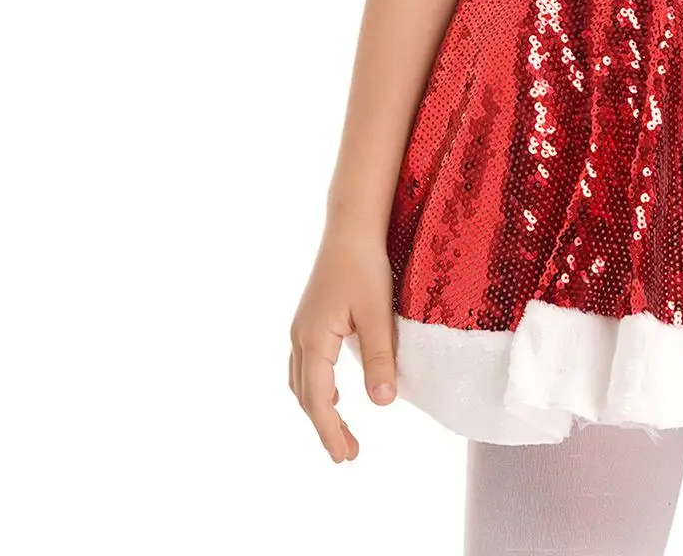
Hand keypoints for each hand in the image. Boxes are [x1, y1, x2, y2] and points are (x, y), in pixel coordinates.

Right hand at [288, 227, 397, 461]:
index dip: (330, 430)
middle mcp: (300, 337)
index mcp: (313, 339)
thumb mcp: (378, 313)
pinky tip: (334, 392)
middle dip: (325, 426)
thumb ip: (379, 358)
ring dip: (319, 408)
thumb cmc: (365, 266)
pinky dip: (316, 386)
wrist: (351, 226)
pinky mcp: (310, 319)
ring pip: (302, 381)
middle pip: (306, 395)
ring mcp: (301, 328)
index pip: (318, 399)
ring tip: (341, 430)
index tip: (344, 456)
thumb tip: (381, 403)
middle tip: (348, 453)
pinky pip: (306, 365)